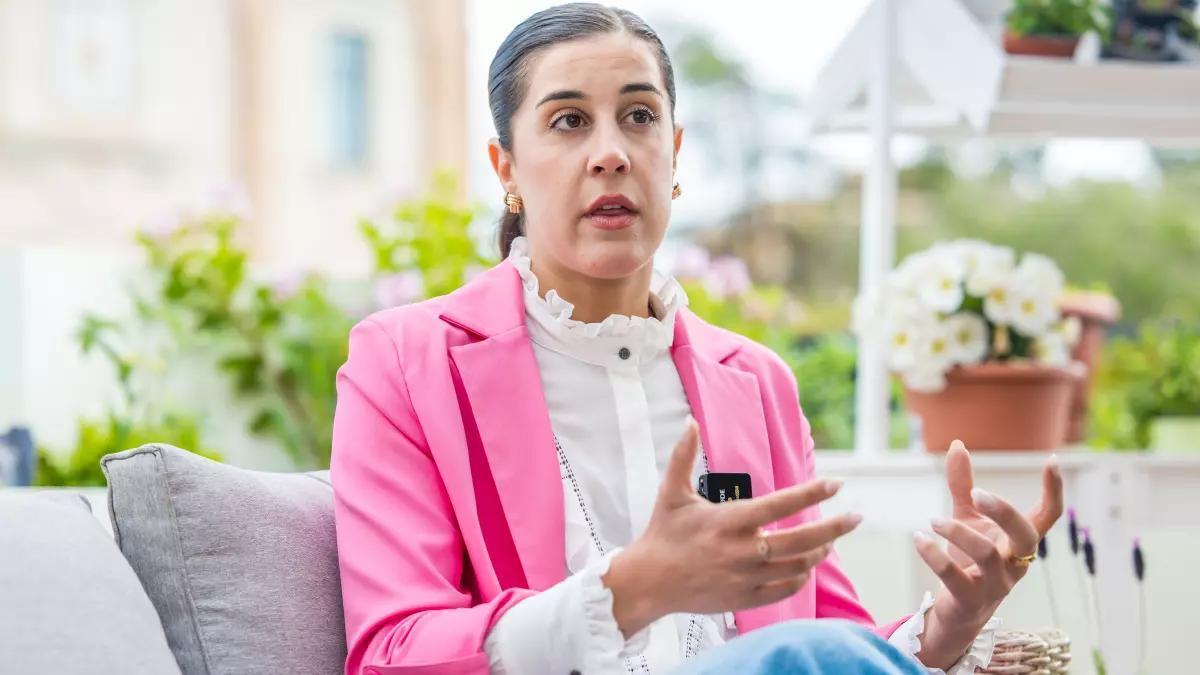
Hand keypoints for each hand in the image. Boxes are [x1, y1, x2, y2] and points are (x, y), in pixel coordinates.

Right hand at [602, 419, 862, 637]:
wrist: (647, 583)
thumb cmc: (661, 535)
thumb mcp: (671, 493)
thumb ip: (683, 456)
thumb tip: (690, 422)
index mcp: (729, 521)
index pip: (781, 504)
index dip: (812, 493)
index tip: (836, 483)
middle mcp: (743, 550)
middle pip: (802, 540)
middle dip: (835, 527)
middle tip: (857, 516)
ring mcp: (746, 577)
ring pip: (798, 565)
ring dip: (819, 551)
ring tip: (831, 540)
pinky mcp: (744, 598)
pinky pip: (784, 588)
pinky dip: (800, 576)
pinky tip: (807, 566)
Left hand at [913, 439, 1063, 669]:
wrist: (956, 610)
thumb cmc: (968, 559)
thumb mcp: (967, 517)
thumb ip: (963, 484)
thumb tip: (957, 443)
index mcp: (1019, 541)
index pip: (1048, 516)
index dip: (1054, 490)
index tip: (1053, 460)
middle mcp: (1015, 563)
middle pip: (1026, 535)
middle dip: (1004, 512)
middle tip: (978, 493)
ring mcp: (996, 584)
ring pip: (987, 554)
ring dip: (957, 532)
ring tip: (933, 519)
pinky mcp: (970, 600)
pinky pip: (954, 577)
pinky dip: (934, 555)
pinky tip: (919, 538)